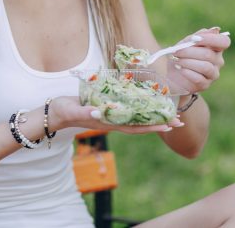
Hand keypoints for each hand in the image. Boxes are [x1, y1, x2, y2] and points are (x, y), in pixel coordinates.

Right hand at [49, 96, 183, 134]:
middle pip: (140, 125)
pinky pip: (127, 112)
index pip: (134, 127)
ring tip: (170, 116)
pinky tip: (147, 107)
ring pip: (136, 119)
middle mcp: (112, 121)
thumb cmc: (63, 110)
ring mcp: (110, 116)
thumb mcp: (72, 109)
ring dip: (153, 118)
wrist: (54, 112)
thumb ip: (84, 110)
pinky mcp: (107, 109)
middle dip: (160, 124)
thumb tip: (99, 111)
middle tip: (180, 121)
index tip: (168, 126)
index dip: (151, 127)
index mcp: (106, 122)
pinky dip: (140, 111)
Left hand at [168, 26, 230, 93]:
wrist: (173, 74)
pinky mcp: (205, 85)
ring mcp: (213, 74)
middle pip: (209, 54)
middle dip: (189, 52)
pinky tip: (180, 69)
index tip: (194, 39)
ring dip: (187, 62)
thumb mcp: (186, 43)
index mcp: (215, 48)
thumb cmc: (181, 56)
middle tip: (176, 52)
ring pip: (205, 67)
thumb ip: (198, 36)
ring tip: (177, 60)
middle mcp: (218, 61)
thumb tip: (215, 29)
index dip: (211, 39)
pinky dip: (187, 72)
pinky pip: (199, 78)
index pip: (224, 42)